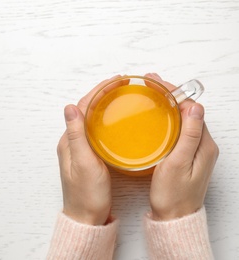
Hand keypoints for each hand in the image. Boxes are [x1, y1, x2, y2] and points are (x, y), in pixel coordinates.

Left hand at [57, 76, 120, 224]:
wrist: (86, 218)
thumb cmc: (87, 195)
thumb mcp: (84, 164)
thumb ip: (76, 136)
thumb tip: (70, 106)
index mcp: (69, 141)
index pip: (83, 107)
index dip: (99, 90)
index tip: (116, 80)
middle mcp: (72, 141)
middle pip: (87, 109)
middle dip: (103, 93)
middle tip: (122, 83)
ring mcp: (80, 148)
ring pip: (92, 118)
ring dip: (104, 104)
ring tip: (121, 94)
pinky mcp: (89, 155)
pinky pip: (96, 130)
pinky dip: (106, 120)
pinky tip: (117, 120)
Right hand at [145, 73, 218, 219]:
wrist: (174, 218)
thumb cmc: (173, 195)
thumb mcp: (178, 164)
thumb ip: (189, 135)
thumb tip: (195, 107)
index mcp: (204, 145)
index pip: (191, 108)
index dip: (174, 92)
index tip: (156, 83)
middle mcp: (203, 145)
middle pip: (188, 111)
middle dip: (169, 94)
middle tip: (149, 85)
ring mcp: (196, 151)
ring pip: (183, 119)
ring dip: (168, 105)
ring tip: (150, 96)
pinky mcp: (187, 156)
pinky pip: (180, 130)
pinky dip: (168, 119)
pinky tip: (156, 119)